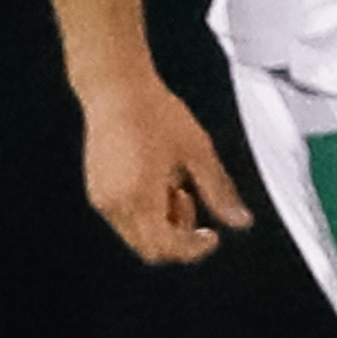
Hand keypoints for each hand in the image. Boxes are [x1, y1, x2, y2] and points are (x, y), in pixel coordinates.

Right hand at [79, 69, 254, 263]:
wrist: (117, 89)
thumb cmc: (155, 113)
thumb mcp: (199, 151)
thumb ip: (219, 191)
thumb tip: (240, 220)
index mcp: (140, 197)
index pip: (167, 247)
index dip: (194, 248)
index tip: (211, 236)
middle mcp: (115, 204)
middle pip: (149, 248)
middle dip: (178, 236)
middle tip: (192, 201)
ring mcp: (102, 198)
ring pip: (136, 235)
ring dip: (162, 223)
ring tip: (175, 184)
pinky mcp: (96, 190)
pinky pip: (124, 218)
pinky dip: (146, 212)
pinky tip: (157, 181)